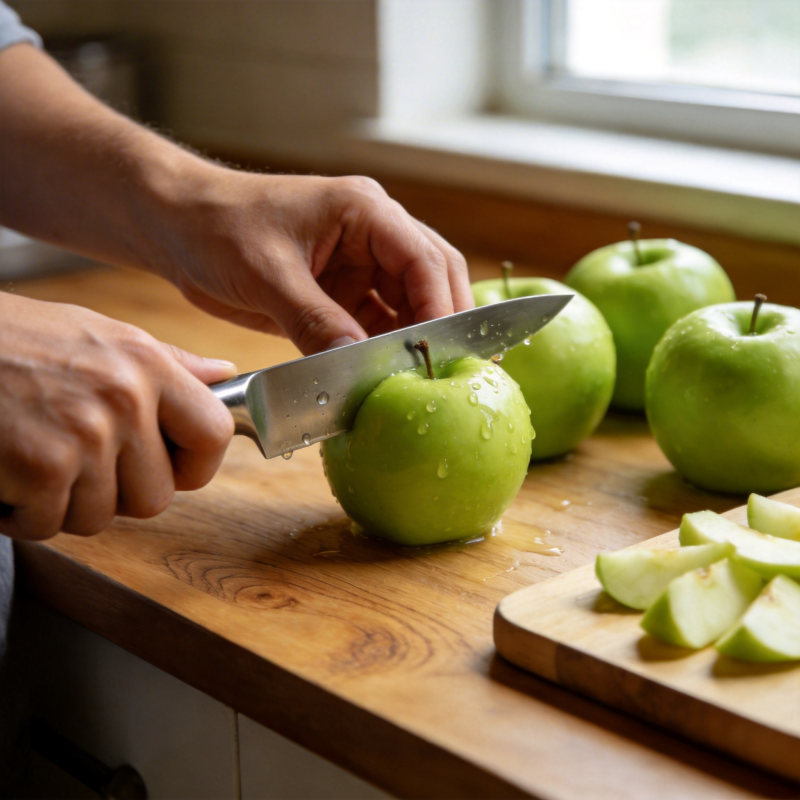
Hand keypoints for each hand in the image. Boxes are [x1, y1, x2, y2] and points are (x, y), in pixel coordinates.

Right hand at [0, 293, 234, 540]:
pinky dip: (20, 515)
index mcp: (146, 362)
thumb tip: (223, 374)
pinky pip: (49, 525)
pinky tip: (4, 476)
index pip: (215, 432)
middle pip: (156, 496)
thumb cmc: (9, 340)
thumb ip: (167, 363)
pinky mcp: (41, 465)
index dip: (196, 465)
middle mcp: (124, 396)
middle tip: (76, 466)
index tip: (172, 468)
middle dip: (115, 495)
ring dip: (62, 505)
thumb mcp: (98, 335)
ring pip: (100, 518)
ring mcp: (85, 432)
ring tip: (33, 461)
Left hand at [164, 172, 473, 354]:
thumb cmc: (217, 225)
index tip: (439, 350)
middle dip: (437, 323)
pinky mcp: (340, 295)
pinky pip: (374, 325)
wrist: (177, 226)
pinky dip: (380, 350)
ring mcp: (358, 266)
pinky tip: (381, 375)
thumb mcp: (266, 273)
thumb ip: (313, 319)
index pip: (425, 259)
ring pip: (407, 307)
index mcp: (364, 211)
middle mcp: (371, 235)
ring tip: (412, 379)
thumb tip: (355, 361)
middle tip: (439, 369)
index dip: (439, 306)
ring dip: (409, 340)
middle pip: (430, 281)